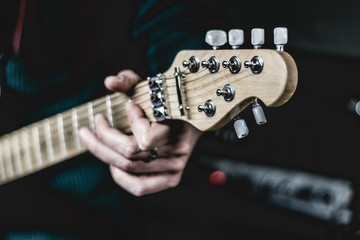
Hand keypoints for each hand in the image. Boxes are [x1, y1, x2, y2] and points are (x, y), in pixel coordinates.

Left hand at [79, 70, 201, 195]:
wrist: (189, 119)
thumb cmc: (167, 102)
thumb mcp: (149, 86)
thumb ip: (128, 79)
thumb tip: (109, 82)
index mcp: (178, 128)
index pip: (145, 138)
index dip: (132, 121)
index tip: (128, 105)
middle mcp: (178, 151)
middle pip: (129, 154)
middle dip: (103, 137)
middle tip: (92, 124)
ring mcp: (175, 168)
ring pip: (128, 168)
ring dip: (103, 153)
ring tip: (94, 139)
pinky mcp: (170, 179)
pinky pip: (138, 187)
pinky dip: (119, 176)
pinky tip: (111, 162)